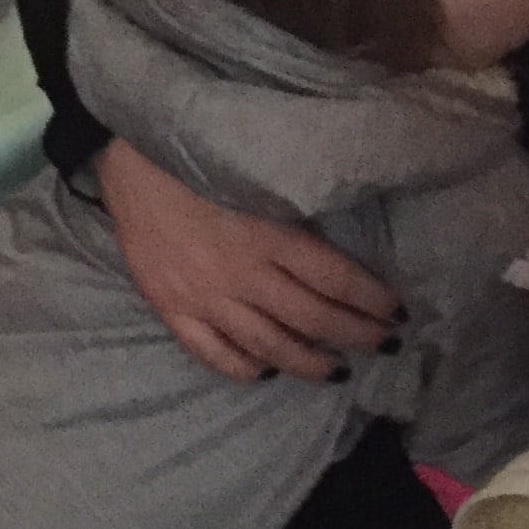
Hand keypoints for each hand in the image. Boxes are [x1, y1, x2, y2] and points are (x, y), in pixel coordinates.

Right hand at [96, 138, 400, 383]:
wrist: (130, 156)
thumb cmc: (203, 158)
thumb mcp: (262, 178)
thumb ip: (295, 220)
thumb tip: (334, 261)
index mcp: (270, 236)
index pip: (336, 280)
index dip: (372, 301)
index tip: (398, 313)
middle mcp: (242, 275)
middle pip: (312, 319)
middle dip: (356, 336)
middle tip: (383, 345)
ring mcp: (205, 297)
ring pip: (268, 346)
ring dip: (308, 363)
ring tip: (335, 371)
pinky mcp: (170, 308)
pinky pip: (212, 353)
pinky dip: (243, 368)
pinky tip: (265, 373)